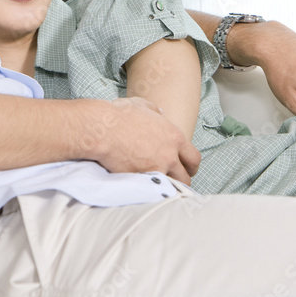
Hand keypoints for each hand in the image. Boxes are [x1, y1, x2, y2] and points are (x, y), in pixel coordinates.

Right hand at [85, 97, 199, 183]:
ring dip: (166, 188)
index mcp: (173, 137)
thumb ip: (155, 111)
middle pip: (185, 177)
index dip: (191, 166)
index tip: (187, 169)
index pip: (193, 158)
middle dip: (181, 180)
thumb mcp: (142, 105)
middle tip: (174, 181)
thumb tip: (160, 114)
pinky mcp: (141, 180)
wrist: (102, 130)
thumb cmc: (120, 115)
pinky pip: (151, 190)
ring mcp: (155, 170)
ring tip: (159, 187)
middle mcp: (169, 155)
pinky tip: (145, 189)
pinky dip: (150, 190)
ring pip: (170, 187)